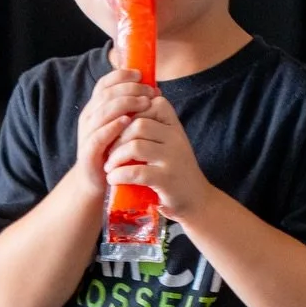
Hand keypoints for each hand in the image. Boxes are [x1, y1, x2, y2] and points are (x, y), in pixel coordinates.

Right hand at [75, 67, 154, 194]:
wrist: (97, 182)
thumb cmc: (114, 152)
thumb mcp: (121, 127)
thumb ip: (131, 109)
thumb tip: (154, 90)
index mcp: (96, 108)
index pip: (105, 84)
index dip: (121, 76)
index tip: (140, 74)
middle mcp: (89, 118)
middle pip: (106, 94)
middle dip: (129, 89)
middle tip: (149, 90)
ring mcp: (87, 134)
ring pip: (103, 111)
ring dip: (125, 104)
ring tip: (144, 102)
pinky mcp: (89, 152)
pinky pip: (99, 136)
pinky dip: (113, 127)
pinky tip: (127, 122)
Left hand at [105, 95, 213, 221]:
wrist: (197, 201)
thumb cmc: (176, 172)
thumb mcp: (169, 145)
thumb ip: (152, 130)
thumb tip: (120, 115)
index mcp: (175, 126)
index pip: (149, 105)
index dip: (129, 115)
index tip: (119, 131)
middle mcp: (176, 138)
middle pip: (138, 124)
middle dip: (117, 138)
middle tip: (108, 151)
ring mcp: (173, 158)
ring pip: (135, 145)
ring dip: (115, 156)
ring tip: (109, 166)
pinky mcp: (167, 179)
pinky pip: (136, 171)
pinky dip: (119, 175)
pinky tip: (114, 179)